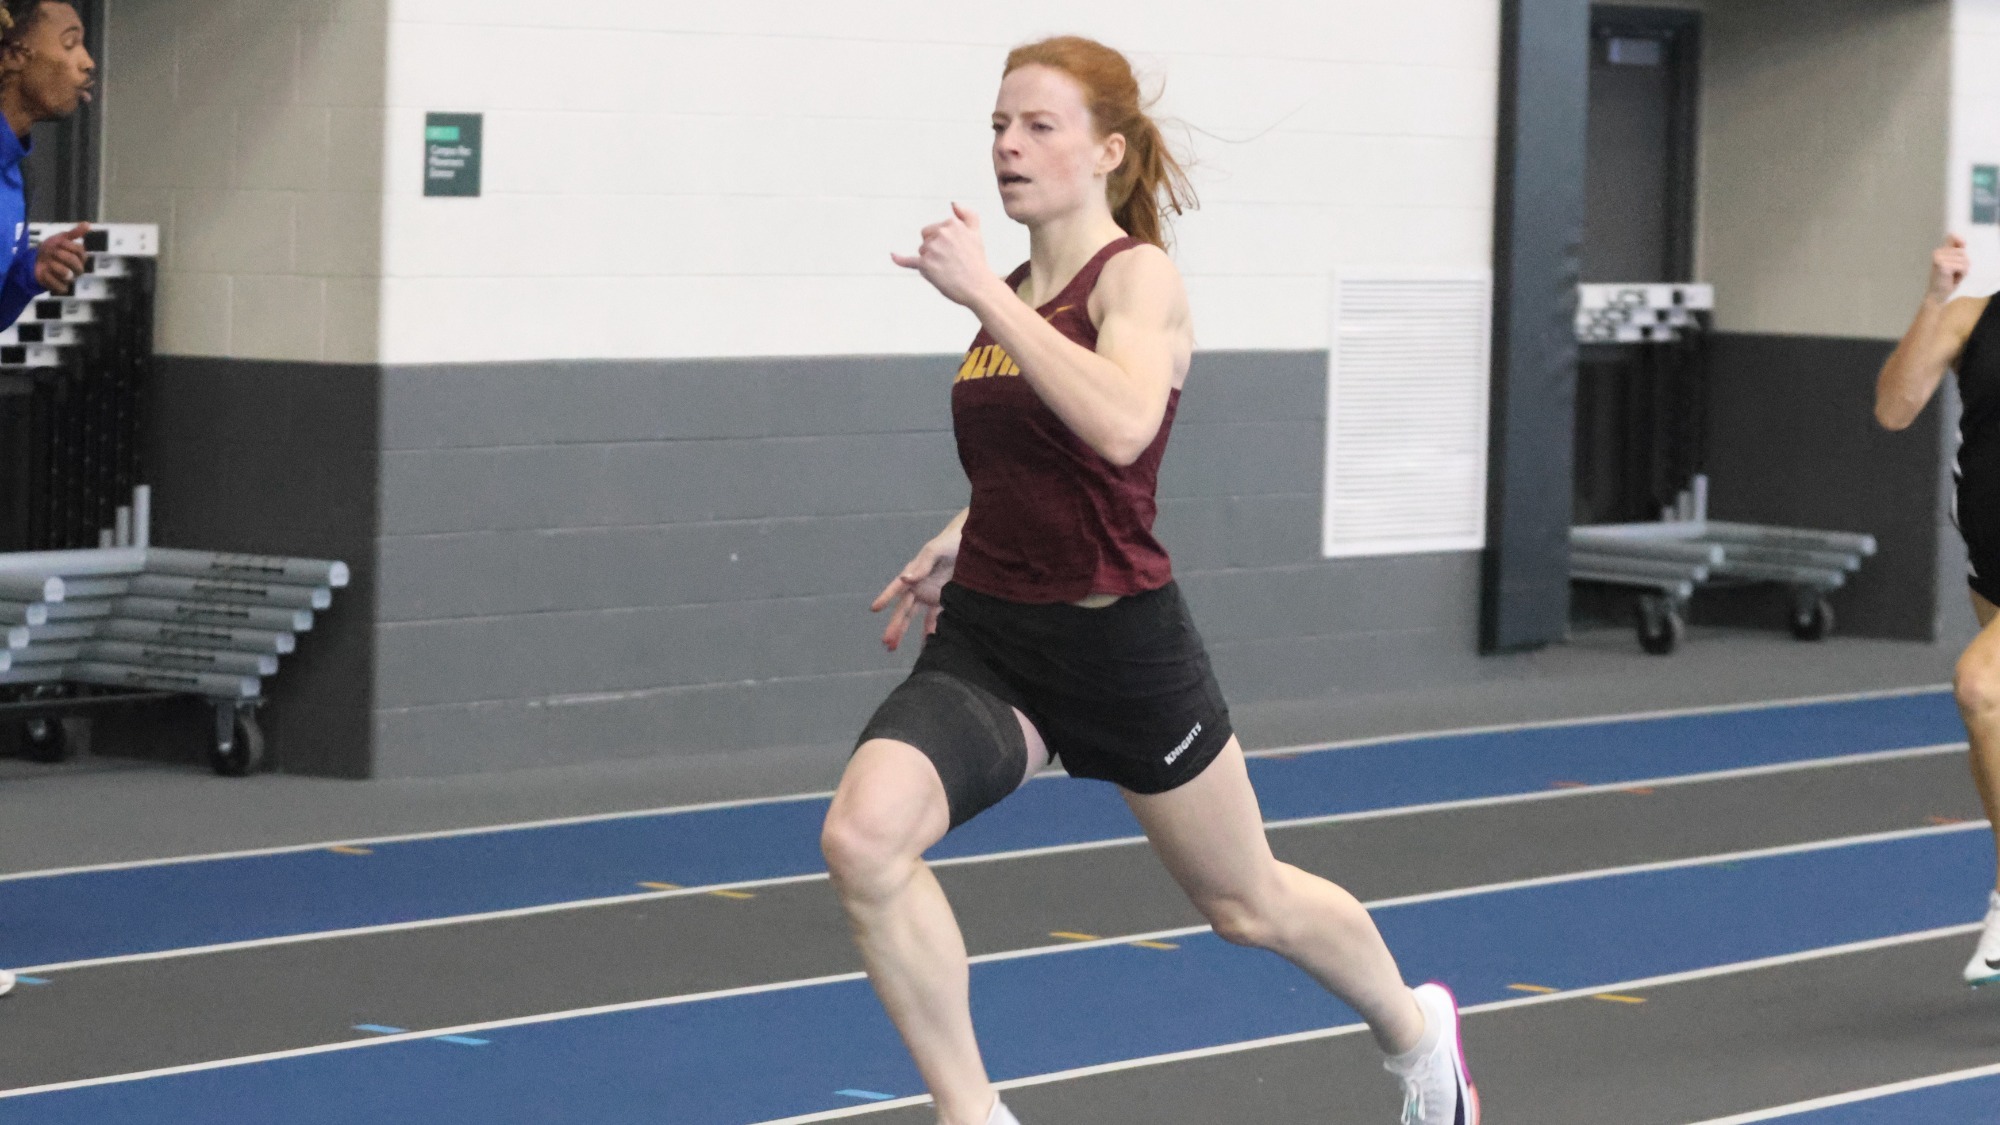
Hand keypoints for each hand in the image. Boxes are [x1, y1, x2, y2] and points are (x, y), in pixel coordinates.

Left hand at [34, 222, 88, 295]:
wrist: (34, 261)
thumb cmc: (50, 250)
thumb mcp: (60, 238)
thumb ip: (74, 233)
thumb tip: (88, 224)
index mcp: (80, 257)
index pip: (80, 251)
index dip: (67, 245)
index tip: (58, 243)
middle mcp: (77, 269)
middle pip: (75, 262)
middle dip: (60, 255)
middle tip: (52, 252)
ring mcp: (70, 279)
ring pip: (67, 274)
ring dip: (53, 266)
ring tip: (48, 263)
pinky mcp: (62, 288)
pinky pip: (60, 286)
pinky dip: (49, 278)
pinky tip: (45, 272)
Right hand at [871, 531, 959, 651]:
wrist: (975, 545)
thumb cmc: (951, 542)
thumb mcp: (936, 550)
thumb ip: (922, 565)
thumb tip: (904, 579)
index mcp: (913, 573)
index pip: (896, 588)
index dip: (885, 597)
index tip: (874, 609)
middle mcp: (918, 586)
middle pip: (903, 609)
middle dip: (894, 625)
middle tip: (886, 642)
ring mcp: (930, 594)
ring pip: (915, 617)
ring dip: (905, 632)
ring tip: (894, 648)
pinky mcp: (944, 600)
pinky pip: (935, 618)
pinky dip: (930, 630)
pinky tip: (927, 644)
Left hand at [891, 203, 1002, 307]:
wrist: (978, 287)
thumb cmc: (976, 262)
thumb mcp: (976, 233)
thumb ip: (968, 215)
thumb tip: (953, 203)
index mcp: (952, 223)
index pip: (935, 230)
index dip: (944, 243)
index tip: (957, 252)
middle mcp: (941, 233)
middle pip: (926, 240)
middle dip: (935, 250)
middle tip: (952, 262)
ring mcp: (932, 249)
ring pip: (922, 253)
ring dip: (931, 262)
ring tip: (947, 270)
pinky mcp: (925, 265)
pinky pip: (908, 261)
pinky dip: (900, 259)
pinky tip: (892, 255)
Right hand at [1929, 234, 1969, 303]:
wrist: (1936, 295)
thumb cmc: (1946, 281)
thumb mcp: (1953, 263)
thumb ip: (1957, 251)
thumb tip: (1963, 240)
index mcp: (1939, 251)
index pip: (1953, 237)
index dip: (1960, 241)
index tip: (1962, 246)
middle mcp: (1937, 252)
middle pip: (1963, 252)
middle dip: (1963, 264)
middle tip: (1953, 273)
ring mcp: (1939, 259)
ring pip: (1964, 260)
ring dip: (1963, 271)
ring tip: (1952, 276)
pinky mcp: (1943, 266)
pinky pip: (1963, 267)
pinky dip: (1961, 275)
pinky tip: (1952, 279)